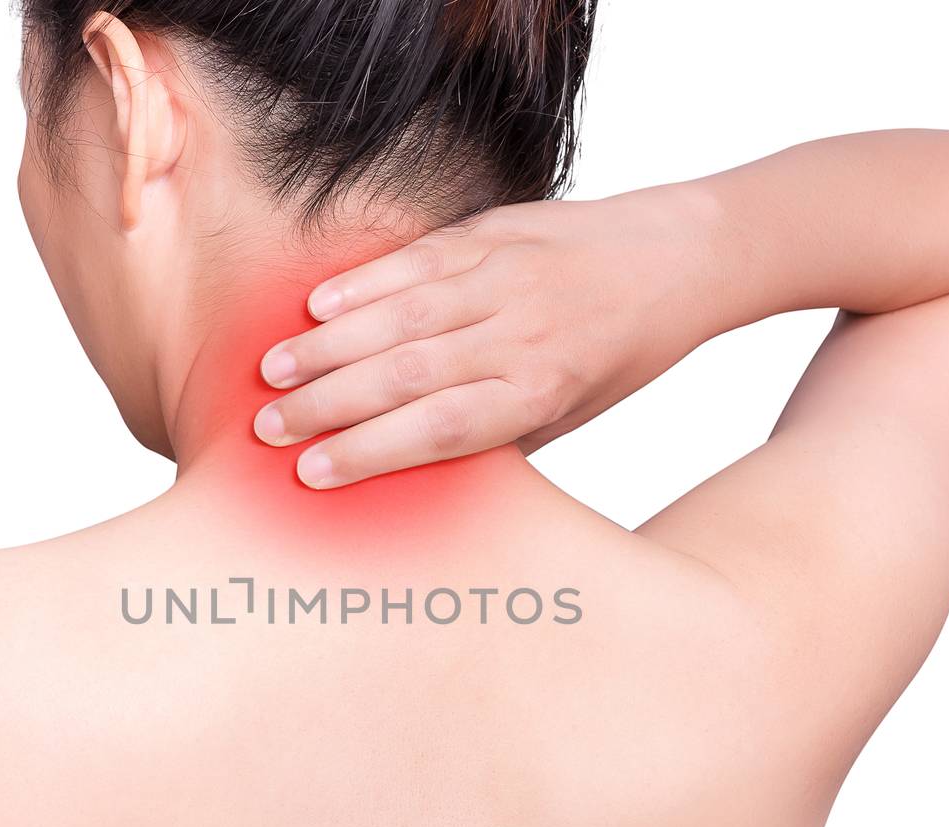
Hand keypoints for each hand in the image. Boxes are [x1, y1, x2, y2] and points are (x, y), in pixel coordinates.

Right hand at [254, 187, 721, 487]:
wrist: (679, 260)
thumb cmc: (617, 355)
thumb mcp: (571, 414)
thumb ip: (498, 437)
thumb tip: (412, 469)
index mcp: (542, 391)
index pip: (442, 429)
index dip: (372, 452)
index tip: (314, 473)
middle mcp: (521, 334)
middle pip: (408, 374)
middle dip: (329, 405)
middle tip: (268, 428)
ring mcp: (505, 276)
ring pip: (402, 315)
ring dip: (329, 346)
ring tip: (273, 374)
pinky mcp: (493, 231)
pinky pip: (417, 259)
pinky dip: (364, 283)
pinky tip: (316, 307)